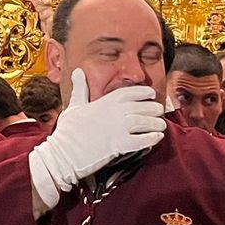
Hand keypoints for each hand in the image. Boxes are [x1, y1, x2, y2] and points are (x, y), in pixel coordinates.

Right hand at [28, 69, 164, 193]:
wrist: (64, 153)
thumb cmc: (68, 130)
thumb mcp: (75, 105)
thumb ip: (80, 88)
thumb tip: (78, 71)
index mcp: (106, 101)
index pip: (131, 92)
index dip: (144, 92)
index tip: (151, 94)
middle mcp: (115, 112)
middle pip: (143, 107)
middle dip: (154, 109)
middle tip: (159, 112)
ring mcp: (119, 128)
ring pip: (145, 123)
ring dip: (156, 124)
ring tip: (161, 126)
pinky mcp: (120, 145)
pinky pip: (143, 140)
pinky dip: (152, 138)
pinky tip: (157, 138)